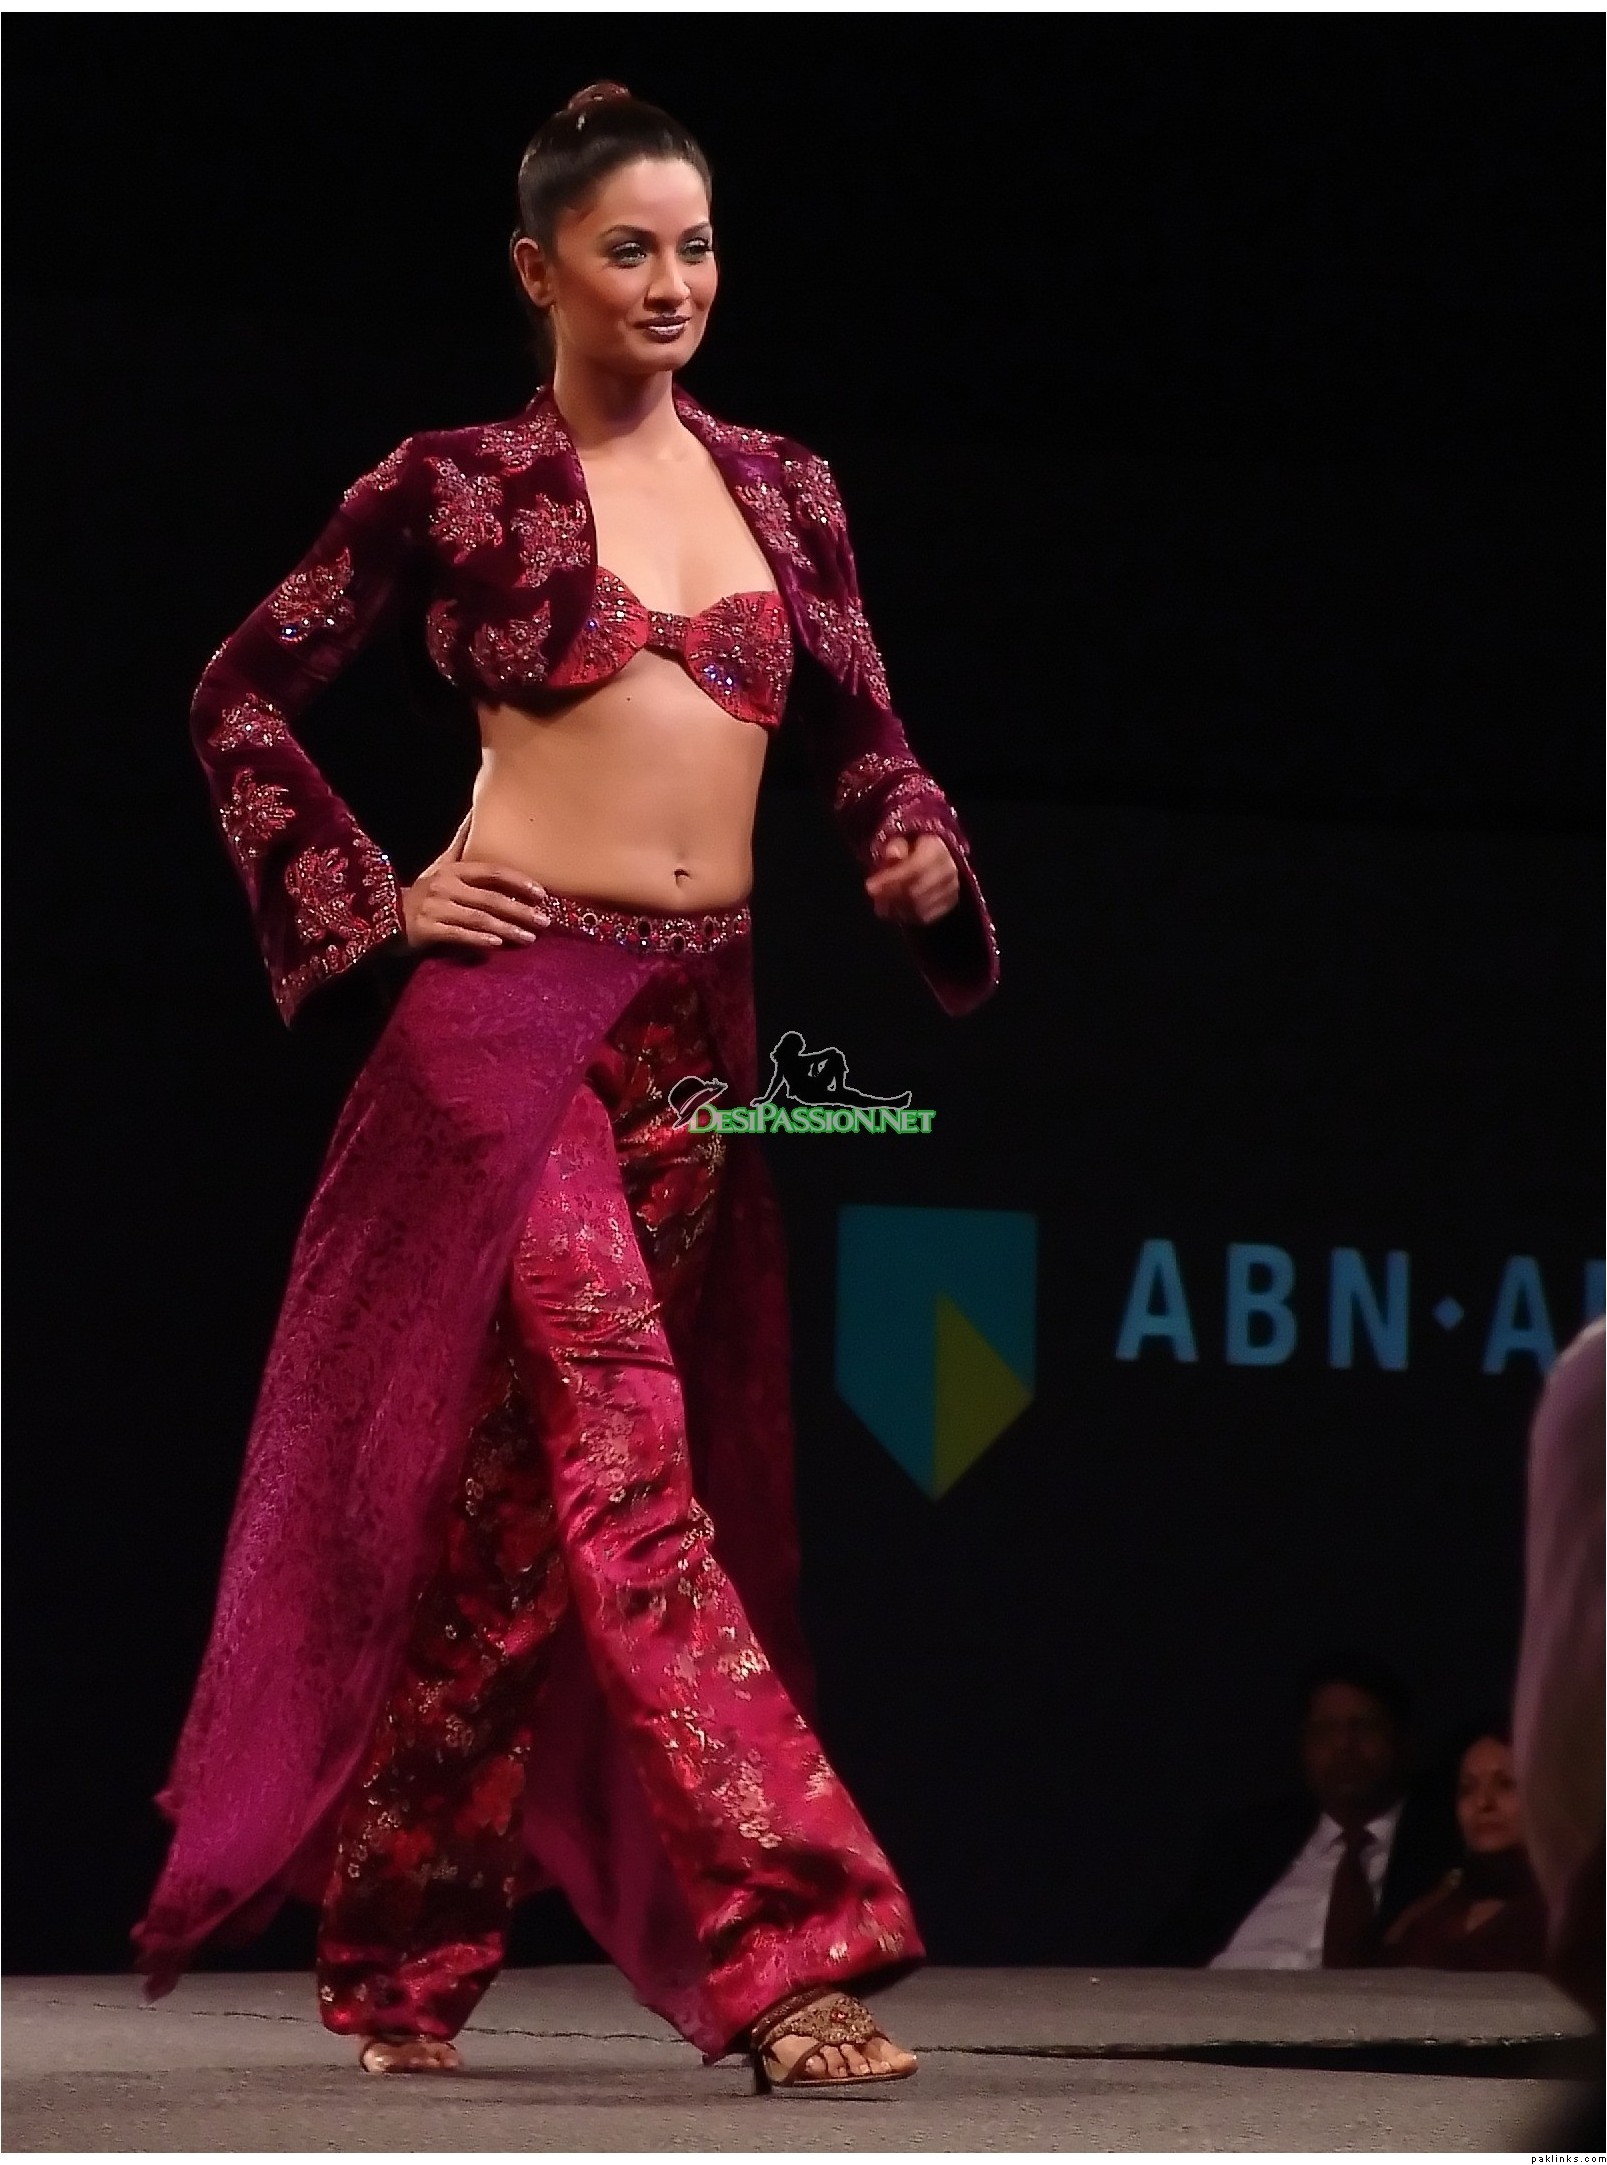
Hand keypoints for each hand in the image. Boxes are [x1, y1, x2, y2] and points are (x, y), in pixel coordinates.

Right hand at [399, 811, 552, 952]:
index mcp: (453, 869)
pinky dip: (479, 940)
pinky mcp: (427, 930)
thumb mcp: (442, 864)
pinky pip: (458, 935)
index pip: (492, 871)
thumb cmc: (427, 890)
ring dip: (507, 929)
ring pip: (478, 919)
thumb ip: (462, 842)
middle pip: (490, 898)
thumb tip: (476, 812)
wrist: (392, 916)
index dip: (518, 881)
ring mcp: (435, 908)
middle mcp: (444, 886)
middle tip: (544, 921)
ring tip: (530, 938)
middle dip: (520, 911)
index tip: (542, 893)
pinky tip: (497, 945)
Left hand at [863, 831, 960, 925]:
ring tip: (880, 905)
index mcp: (937, 849)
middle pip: (917, 891)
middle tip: (873, 897)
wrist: (937, 858)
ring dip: (896, 908)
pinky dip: (907, 916)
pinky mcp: (949, 903)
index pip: (914, 868)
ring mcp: (951, 889)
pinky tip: (893, 911)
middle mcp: (948, 870)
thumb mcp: (901, 840)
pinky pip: (926, 916)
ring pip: (920, 906)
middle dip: (890, 896)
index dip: (890, 880)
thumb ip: (895, 847)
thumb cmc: (913, 850)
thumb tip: (893, 855)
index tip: (869, 887)